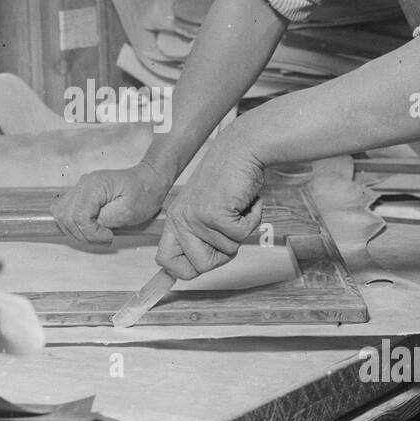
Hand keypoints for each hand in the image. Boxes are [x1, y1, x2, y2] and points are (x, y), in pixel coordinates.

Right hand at [51, 161, 171, 244]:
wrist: (149, 181)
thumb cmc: (144, 192)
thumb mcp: (129, 211)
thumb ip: (106, 219)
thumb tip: (91, 226)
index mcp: (94, 185)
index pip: (78, 215)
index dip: (90, 232)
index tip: (108, 236)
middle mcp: (83, 185)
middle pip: (66, 217)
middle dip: (83, 234)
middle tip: (104, 237)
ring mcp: (80, 189)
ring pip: (62, 216)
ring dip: (78, 231)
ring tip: (99, 234)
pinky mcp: (81, 196)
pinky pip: (67, 213)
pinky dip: (75, 225)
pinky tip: (91, 229)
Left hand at [156, 146, 264, 279]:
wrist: (241, 150)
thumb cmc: (228, 180)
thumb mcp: (204, 210)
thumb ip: (199, 236)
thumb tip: (195, 268)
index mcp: (175, 221)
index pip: (167, 262)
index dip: (187, 270)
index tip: (203, 263)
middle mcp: (181, 220)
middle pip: (201, 267)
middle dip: (224, 254)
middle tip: (231, 228)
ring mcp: (196, 218)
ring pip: (228, 250)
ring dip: (242, 230)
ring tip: (237, 206)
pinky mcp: (215, 214)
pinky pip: (242, 234)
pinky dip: (252, 219)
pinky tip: (246, 201)